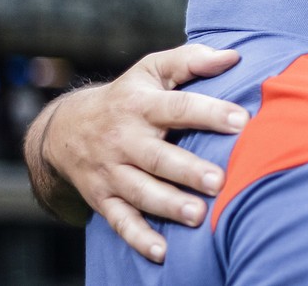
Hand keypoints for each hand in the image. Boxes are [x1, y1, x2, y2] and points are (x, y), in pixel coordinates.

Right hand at [31, 44, 248, 262]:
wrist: (67, 129)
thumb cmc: (128, 95)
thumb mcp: (152, 69)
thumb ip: (191, 60)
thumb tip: (233, 56)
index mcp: (141, 105)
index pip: (178, 107)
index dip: (209, 113)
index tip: (240, 121)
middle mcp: (125, 139)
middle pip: (158, 157)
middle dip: (187, 170)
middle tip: (219, 181)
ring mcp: (112, 172)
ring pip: (141, 192)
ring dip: (169, 205)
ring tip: (198, 216)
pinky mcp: (103, 198)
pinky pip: (119, 221)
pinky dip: (139, 237)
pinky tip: (162, 251)